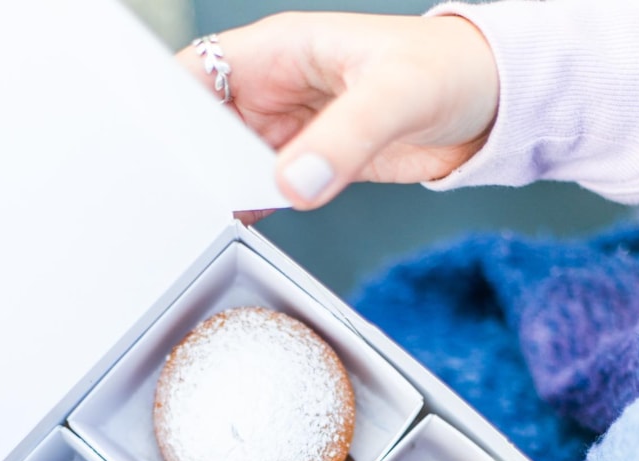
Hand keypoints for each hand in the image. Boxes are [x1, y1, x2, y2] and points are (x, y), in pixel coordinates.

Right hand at [179, 12, 498, 210]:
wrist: (487, 105)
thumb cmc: (448, 70)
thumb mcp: (395, 97)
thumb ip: (345, 138)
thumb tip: (294, 185)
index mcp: (280, 51)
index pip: (198, 72)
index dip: (167, 110)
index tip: (152, 157)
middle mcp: (276, 89)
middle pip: (204, 126)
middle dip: (187, 162)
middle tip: (173, 206)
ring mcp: (290, 129)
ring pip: (229, 161)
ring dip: (216, 190)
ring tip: (196, 226)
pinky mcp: (310, 163)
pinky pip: (262, 188)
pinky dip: (248, 209)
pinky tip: (239, 230)